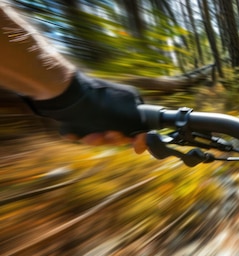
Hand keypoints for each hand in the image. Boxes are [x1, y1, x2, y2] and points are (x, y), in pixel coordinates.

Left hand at [25, 71, 149, 151]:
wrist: (62, 92)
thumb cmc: (98, 105)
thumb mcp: (127, 118)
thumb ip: (141, 129)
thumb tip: (146, 138)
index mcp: (132, 102)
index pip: (140, 127)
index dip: (138, 139)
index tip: (136, 148)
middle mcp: (117, 104)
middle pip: (120, 133)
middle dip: (112, 139)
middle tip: (105, 135)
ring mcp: (98, 108)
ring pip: (101, 133)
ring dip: (95, 139)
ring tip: (86, 136)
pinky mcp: (80, 111)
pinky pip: (84, 129)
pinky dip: (79, 132)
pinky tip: (73, 132)